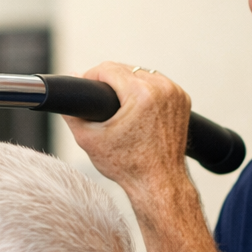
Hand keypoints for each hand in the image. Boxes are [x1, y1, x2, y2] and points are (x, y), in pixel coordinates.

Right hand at [64, 62, 193, 198]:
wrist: (159, 182)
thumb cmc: (129, 166)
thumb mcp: (90, 139)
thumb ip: (73, 112)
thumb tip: (69, 80)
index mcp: (141, 94)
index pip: (108, 68)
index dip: (90, 76)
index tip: (85, 88)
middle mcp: (162, 89)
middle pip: (125, 69)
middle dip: (109, 81)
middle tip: (100, 101)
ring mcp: (175, 94)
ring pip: (142, 74)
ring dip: (128, 83)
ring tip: (117, 104)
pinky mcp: (182, 100)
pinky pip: (158, 84)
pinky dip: (146, 91)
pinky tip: (137, 106)